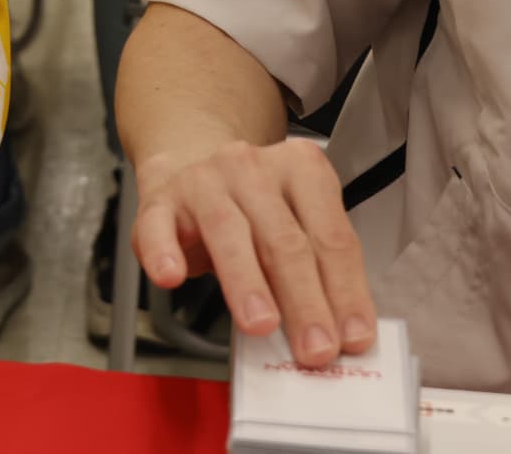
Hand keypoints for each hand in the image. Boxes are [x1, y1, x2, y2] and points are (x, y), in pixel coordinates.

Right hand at [133, 139, 374, 367]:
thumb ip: (317, 269)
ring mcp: (202, 180)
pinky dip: (163, 253)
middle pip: (284, 239)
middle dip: (303, 299)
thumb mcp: (295, 225)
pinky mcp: (159, 199)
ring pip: (228, 230)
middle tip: (314, 346)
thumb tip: (338, 331)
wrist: (190, 165)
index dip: (345, 291)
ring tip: (260, 324)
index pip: (332, 237)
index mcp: (300, 169)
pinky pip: (158, 227)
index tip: (351, 336)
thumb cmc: (251, 209)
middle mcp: (252, 168)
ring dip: (246, 282)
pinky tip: (171, 276)